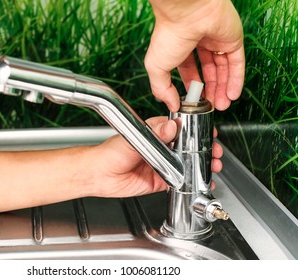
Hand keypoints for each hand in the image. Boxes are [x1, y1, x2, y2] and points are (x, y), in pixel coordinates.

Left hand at [92, 117, 222, 197]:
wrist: (99, 175)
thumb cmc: (110, 152)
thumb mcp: (133, 139)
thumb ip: (154, 134)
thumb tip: (171, 126)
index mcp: (155, 132)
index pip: (181, 128)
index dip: (196, 130)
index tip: (209, 131)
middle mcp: (161, 147)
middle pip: (188, 147)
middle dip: (204, 149)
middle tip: (215, 152)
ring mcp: (162, 164)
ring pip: (186, 164)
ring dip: (201, 165)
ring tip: (213, 166)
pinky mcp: (160, 180)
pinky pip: (179, 181)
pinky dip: (191, 182)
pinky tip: (202, 181)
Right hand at [144, 0, 244, 111]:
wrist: (188, 12)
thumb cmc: (169, 35)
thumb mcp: (156, 68)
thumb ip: (161, 89)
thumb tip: (171, 106)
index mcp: (179, 48)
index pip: (189, 70)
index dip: (192, 87)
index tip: (194, 102)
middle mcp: (199, 43)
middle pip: (209, 71)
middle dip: (210, 91)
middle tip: (211, 107)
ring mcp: (217, 41)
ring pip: (223, 69)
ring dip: (223, 89)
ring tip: (222, 105)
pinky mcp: (233, 39)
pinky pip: (237, 63)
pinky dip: (236, 80)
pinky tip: (232, 95)